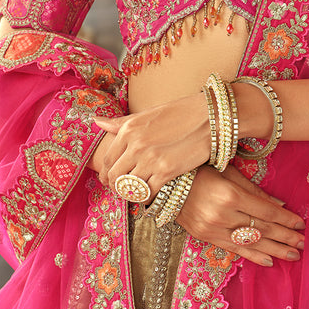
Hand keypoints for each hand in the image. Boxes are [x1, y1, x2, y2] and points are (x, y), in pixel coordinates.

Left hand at [93, 92, 209, 196]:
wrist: (211, 116)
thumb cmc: (181, 112)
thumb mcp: (147, 113)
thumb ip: (121, 122)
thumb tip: (97, 122)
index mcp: (129, 129)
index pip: (108, 160)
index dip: (107, 173)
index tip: (111, 179)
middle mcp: (135, 144)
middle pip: (115, 177)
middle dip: (116, 186)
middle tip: (122, 190)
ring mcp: (150, 159)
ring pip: (129, 187)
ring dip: (131, 193)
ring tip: (137, 192)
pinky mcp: (166, 171)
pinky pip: (147, 193)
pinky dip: (147, 196)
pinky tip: (151, 192)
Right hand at [176, 165, 305, 267]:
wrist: (167, 184)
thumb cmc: (201, 170)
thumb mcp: (229, 171)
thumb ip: (253, 189)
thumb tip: (279, 203)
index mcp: (230, 195)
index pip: (265, 211)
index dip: (285, 219)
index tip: (301, 224)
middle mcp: (222, 215)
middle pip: (261, 229)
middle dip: (285, 236)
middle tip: (303, 243)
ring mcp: (213, 229)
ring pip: (251, 243)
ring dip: (275, 250)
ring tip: (293, 256)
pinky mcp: (206, 238)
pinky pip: (234, 250)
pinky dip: (253, 256)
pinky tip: (269, 261)